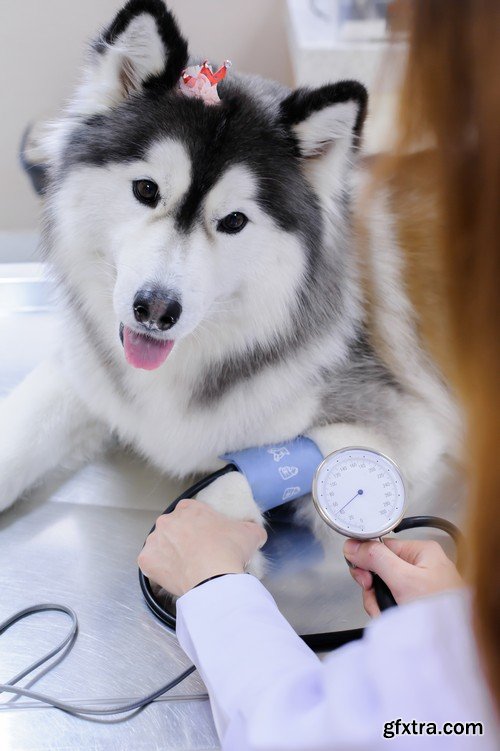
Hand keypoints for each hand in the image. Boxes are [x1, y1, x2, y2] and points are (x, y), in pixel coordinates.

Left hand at [138, 499, 266, 596]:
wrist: (214, 577)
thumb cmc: (230, 550)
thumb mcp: (250, 533)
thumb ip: (251, 528)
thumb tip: (255, 532)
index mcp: (189, 508)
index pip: (191, 512)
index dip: (199, 526)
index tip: (207, 538)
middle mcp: (168, 520)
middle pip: (174, 528)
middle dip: (183, 539)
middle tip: (198, 555)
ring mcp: (154, 540)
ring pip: (161, 546)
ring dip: (170, 554)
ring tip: (187, 569)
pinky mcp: (146, 560)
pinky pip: (151, 565)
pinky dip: (160, 570)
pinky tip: (174, 577)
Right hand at [343, 538, 463, 616]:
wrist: (461, 645)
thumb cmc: (443, 609)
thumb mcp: (404, 580)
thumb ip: (376, 559)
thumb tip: (353, 546)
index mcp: (421, 551)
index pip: (381, 547)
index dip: (367, 563)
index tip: (364, 579)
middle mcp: (421, 566)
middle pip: (380, 569)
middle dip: (374, 589)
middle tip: (379, 601)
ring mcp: (419, 586)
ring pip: (384, 589)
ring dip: (380, 604)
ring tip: (390, 614)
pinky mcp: (416, 604)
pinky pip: (392, 602)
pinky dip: (388, 612)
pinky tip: (395, 619)